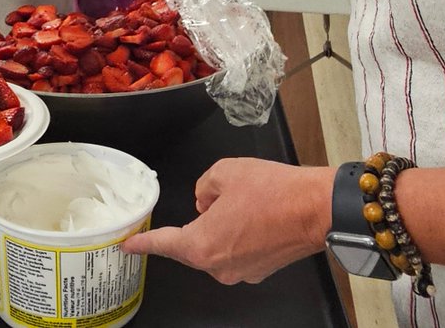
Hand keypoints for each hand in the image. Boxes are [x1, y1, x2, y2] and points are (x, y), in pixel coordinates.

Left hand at [120, 159, 332, 283]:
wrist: (317, 209)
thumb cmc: (273, 192)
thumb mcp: (224, 172)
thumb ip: (203, 186)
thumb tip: (205, 198)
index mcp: (201, 246)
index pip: (163, 244)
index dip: (142, 243)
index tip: (127, 245)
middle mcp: (219, 267)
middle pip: (192, 244)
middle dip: (198, 220)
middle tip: (217, 198)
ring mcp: (241, 272)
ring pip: (217, 245)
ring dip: (221, 225)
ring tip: (244, 201)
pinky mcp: (260, 270)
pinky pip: (237, 249)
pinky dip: (239, 233)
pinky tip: (254, 214)